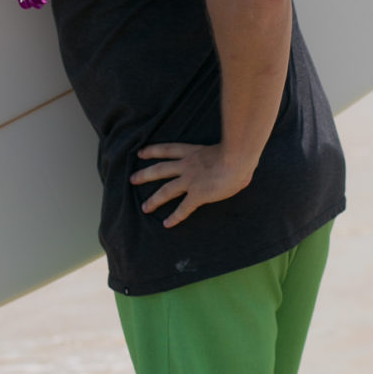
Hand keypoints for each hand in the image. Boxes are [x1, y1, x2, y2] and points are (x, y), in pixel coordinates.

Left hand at [130, 142, 253, 227]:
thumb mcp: (226, 149)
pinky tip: (167, 224)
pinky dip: (175, 217)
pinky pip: (183, 208)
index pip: (168, 149)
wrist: (238, 157)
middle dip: (145, 174)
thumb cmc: (239, 151)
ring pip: (166, 190)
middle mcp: (187, 165)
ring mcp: (191, 180)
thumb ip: (224, 156)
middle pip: (160, 169)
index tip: (141, 153)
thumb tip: (236, 164)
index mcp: (193, 152)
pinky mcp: (198, 194)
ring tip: (144, 207)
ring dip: (154, 200)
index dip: (153, 151)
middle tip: (132, 179)